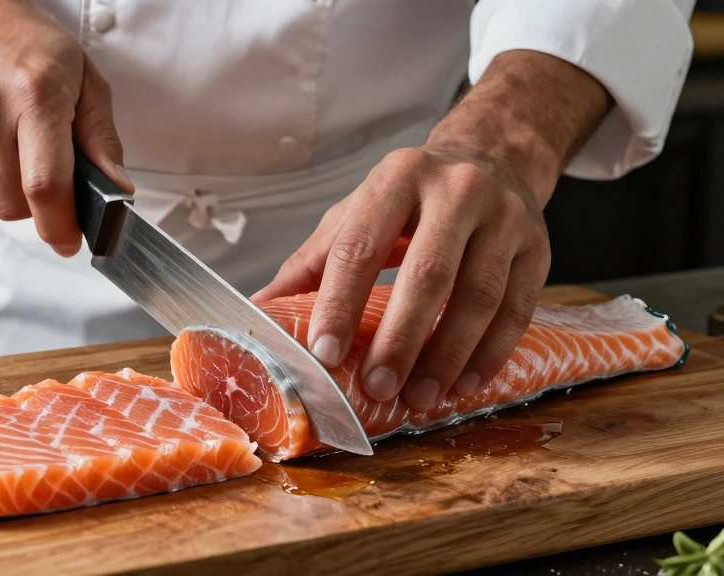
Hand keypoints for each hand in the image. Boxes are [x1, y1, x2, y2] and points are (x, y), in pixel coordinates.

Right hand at [0, 0, 132, 255]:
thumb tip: (117, 193)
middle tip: (46, 172)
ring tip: (13, 139)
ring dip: (7, 184)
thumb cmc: (31, 44)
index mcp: (35, 94)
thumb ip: (103, 142)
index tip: (69, 241)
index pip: (45, 184)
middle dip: (36, 204)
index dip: (59, 225)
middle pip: (12, 204)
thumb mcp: (86, 82)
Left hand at [254, 50, 610, 411]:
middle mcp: (456, 190)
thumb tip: (259, 308)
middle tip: (378, 387)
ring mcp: (505, 217)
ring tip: (420, 397)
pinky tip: (464, 383)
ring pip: (479, 297)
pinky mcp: (539, 247)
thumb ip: (312, 261)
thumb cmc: (409, 199)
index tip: (325, 354)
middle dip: (400, 339)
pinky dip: (490, 354)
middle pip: (428, 275)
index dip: (340, 303)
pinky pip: (517, 309)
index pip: (361, 246)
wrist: (491, 158)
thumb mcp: (356, 213)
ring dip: (448, 356)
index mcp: (397, 178)